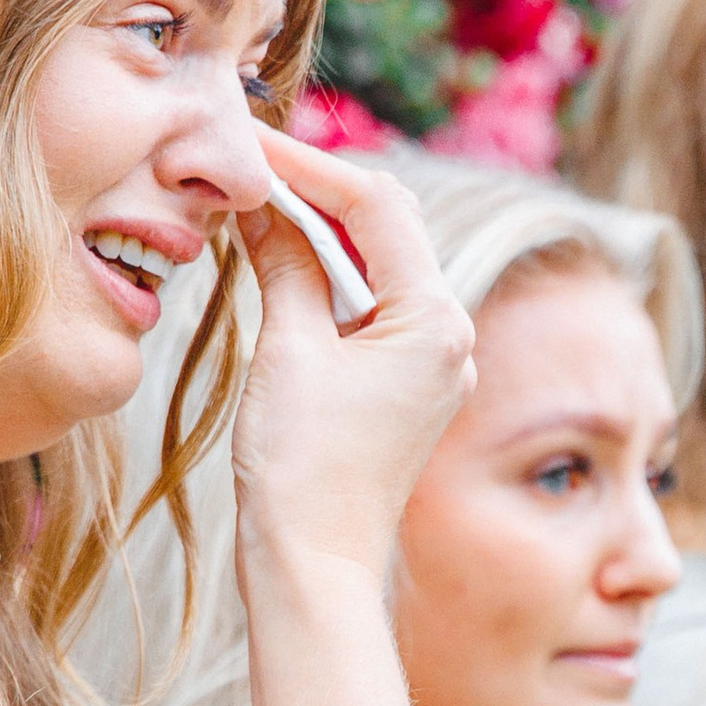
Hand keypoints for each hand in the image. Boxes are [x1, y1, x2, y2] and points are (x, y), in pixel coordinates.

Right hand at [232, 135, 474, 584]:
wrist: (315, 563)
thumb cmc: (302, 465)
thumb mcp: (289, 349)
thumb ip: (284, 264)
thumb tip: (263, 203)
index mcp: (437, 319)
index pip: (377, 205)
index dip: (312, 166)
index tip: (254, 142)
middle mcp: (452, 337)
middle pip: (389, 229)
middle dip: (322, 193)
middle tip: (253, 165)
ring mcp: (436, 366)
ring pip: (382, 267)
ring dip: (323, 235)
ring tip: (257, 205)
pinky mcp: (410, 390)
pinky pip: (376, 310)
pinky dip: (331, 280)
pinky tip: (282, 265)